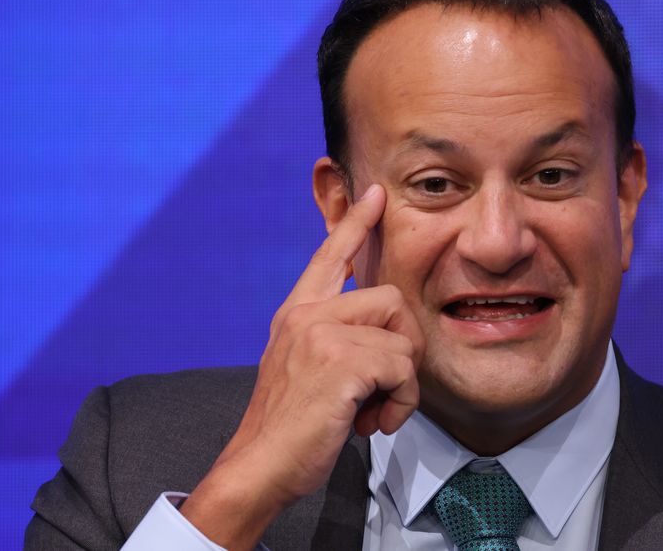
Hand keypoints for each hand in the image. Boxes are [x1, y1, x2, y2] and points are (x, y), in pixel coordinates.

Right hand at [180, 184, 423, 548]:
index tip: (376, 194)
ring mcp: (321, 333)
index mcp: (296, 314)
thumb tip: (386, 338)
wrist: (260, 467)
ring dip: (400, 385)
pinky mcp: (340, 360)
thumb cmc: (291, 430)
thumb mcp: (307, 371)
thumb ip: (336, 343)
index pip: (330, 256)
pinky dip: (399, 402)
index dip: (357, 223)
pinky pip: (402, 368)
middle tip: (382, 390)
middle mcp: (306, 315)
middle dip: (402, 348)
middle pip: (391, 298)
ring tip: (371, 411)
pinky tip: (372, 422)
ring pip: (402, 339)